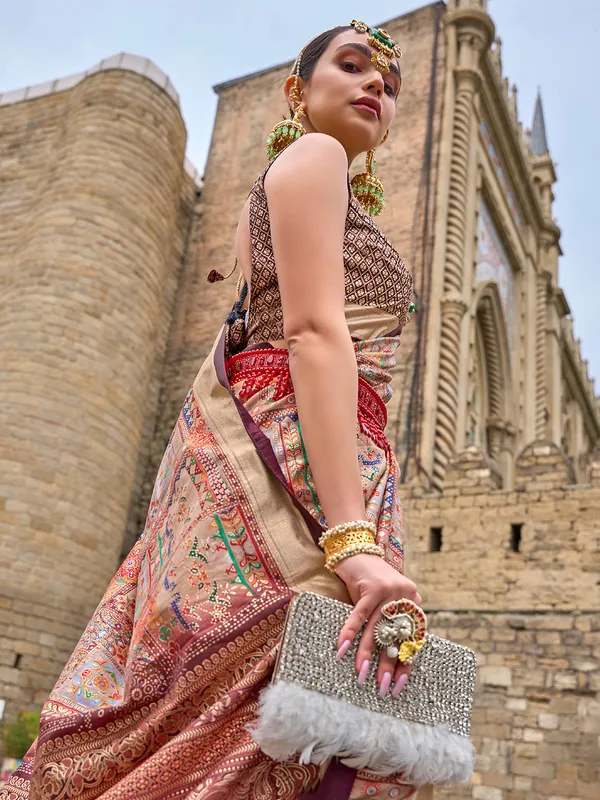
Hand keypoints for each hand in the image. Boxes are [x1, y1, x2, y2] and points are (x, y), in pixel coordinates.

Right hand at [334, 553, 422, 697]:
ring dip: (367, 654)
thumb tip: (387, 662)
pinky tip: (342, 649)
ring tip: (361, 674)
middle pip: (397, 638)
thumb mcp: (385, 602)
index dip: (406, 664)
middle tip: (382, 687)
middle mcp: (407, 597)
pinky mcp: (371, 587)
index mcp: (414, 603)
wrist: (357, 550)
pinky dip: (350, 633)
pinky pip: (360, 616)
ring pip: (378, 630)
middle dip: (388, 665)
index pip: (413, 640)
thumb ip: (391, 623)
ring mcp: (389, 591)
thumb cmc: (369, 582)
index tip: (398, 686)